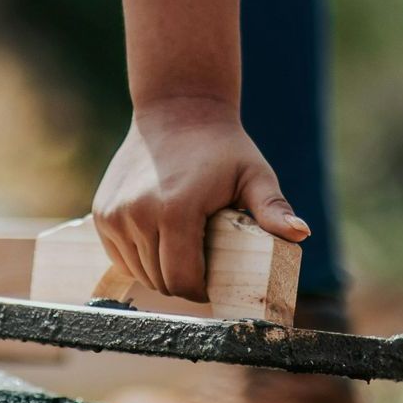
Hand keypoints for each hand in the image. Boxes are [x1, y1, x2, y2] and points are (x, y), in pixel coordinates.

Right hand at [92, 97, 308, 301]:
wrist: (175, 112)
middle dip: (182, 283)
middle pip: (159, 280)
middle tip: (201, 269)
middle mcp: (138, 215)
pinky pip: (120, 257)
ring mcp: (115, 216)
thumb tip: (300, 234)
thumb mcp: (254, 176)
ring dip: (159, 272)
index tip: (213, 284)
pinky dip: (138, 259)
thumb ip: (272, 209)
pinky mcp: (102, 215)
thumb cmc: (222, 148)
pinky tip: (157, 241)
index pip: (183, 279)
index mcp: (176, 211)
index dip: (200, 291)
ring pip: (138, 272)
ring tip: (180, 252)